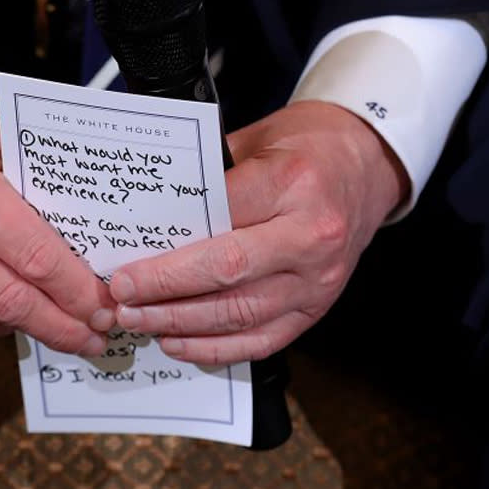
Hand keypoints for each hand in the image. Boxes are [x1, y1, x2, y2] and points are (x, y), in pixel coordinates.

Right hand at [0, 40, 114, 353]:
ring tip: (46, 316)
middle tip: (92, 337)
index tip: (104, 310)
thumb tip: (93, 264)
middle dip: (60, 327)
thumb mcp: (10, 147)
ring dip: (18, 327)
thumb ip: (45, 203)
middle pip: (8, 302)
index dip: (77, 293)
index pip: (35, 259)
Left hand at [111, 101, 408, 364]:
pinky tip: (178, 343)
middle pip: (228, 271)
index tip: (126, 265)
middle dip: (165, 290)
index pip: (219, 219)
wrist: (365, 167)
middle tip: (122, 299)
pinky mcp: (316, 309)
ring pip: (240, 313)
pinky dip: (215, 348)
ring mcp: (318, 280)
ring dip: (181, 323)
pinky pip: (262, 340)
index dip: (168, 251)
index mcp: (293, 183)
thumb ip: (208, 179)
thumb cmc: (304, 149)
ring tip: (139, 321)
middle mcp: (311, 237)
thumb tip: (148, 219)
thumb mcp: (255, 140)